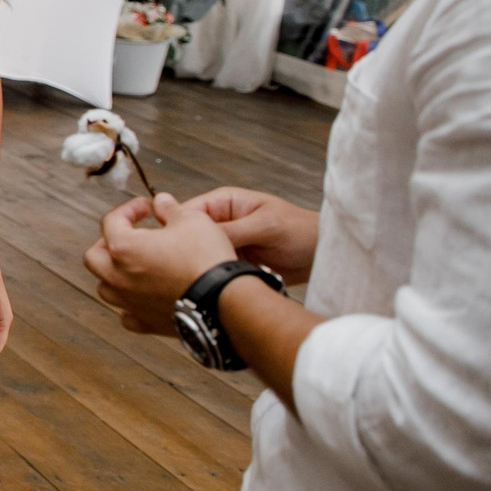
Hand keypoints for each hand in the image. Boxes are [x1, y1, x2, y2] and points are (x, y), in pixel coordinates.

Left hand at [84, 192, 237, 334]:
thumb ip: (171, 208)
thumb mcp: (192, 219)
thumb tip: (161, 202)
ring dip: (114, 274)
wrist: (225, 300)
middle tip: (129, 236)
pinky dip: (131, 305)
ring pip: (106, 288)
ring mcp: (130, 302)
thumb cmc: (206, 259)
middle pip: (95, 257)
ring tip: (134, 265)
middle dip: (108, 243)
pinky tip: (143, 297)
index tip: (144, 208)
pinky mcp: (146, 323)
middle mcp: (118, 277)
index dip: (128, 210)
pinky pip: (127, 315)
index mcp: (123, 248)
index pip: (111, 222)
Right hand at [151, 186, 318, 284]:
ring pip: (198, 255)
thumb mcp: (266, 226)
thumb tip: (198, 236)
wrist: (323, 256)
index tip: (167, 245)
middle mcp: (220, 222)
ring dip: (198, 267)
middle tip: (181, 268)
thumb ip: (232, 230)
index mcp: (223, 203)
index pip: (188, 211)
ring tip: (197, 280)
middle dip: (185, 250)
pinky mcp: (230, 264)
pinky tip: (208, 286)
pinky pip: (212, 270)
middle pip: (188, 235)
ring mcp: (224, 244)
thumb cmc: (301, 230)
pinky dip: (210, 278)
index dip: (175, 226)